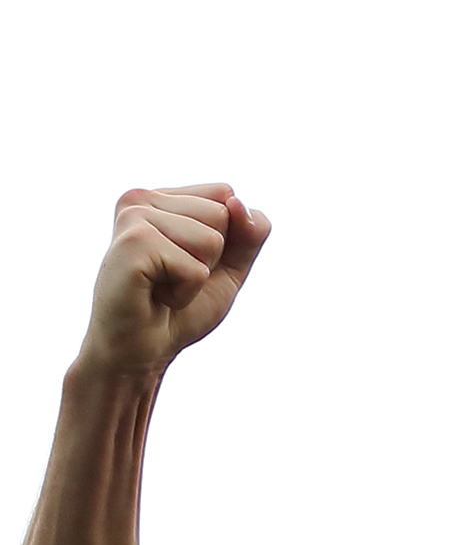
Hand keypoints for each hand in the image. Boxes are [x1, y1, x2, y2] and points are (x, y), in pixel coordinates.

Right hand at [82, 185, 269, 374]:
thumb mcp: (230, 266)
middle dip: (212, 258)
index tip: (186, 261)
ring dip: (197, 276)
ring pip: (212, 240)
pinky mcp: (132, 244)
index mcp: (161, 197)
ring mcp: (133, 218)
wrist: (141, 349)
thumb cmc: (180, 309)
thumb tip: (238, 202)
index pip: (226, 195)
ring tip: (162, 286)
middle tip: (172, 278)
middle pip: (223, 214)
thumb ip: (249, 232)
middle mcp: (140, 200)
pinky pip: (195, 268)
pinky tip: (154, 296)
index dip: (225, 241)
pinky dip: (186, 292)